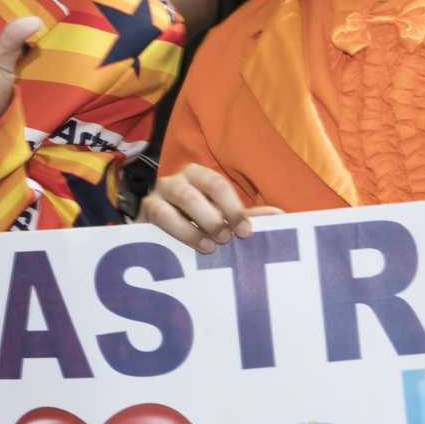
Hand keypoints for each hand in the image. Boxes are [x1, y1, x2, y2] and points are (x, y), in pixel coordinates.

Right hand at [141, 164, 282, 253]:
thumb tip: (280, 215)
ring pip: (176, 203)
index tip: (245, 232)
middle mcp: (175, 181)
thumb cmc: (196, 223)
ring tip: (209, 246)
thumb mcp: (222, 218)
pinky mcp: (144, 214)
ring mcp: (157, 196)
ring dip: (194, 226)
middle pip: (194, 192)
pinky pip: (159, 218)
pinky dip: (177, 233)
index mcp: (198, 176)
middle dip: (212, 216)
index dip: (233, 207)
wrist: (157, 236)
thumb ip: (246, 216)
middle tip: (226, 238)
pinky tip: (188, 248)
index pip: (217, 184)